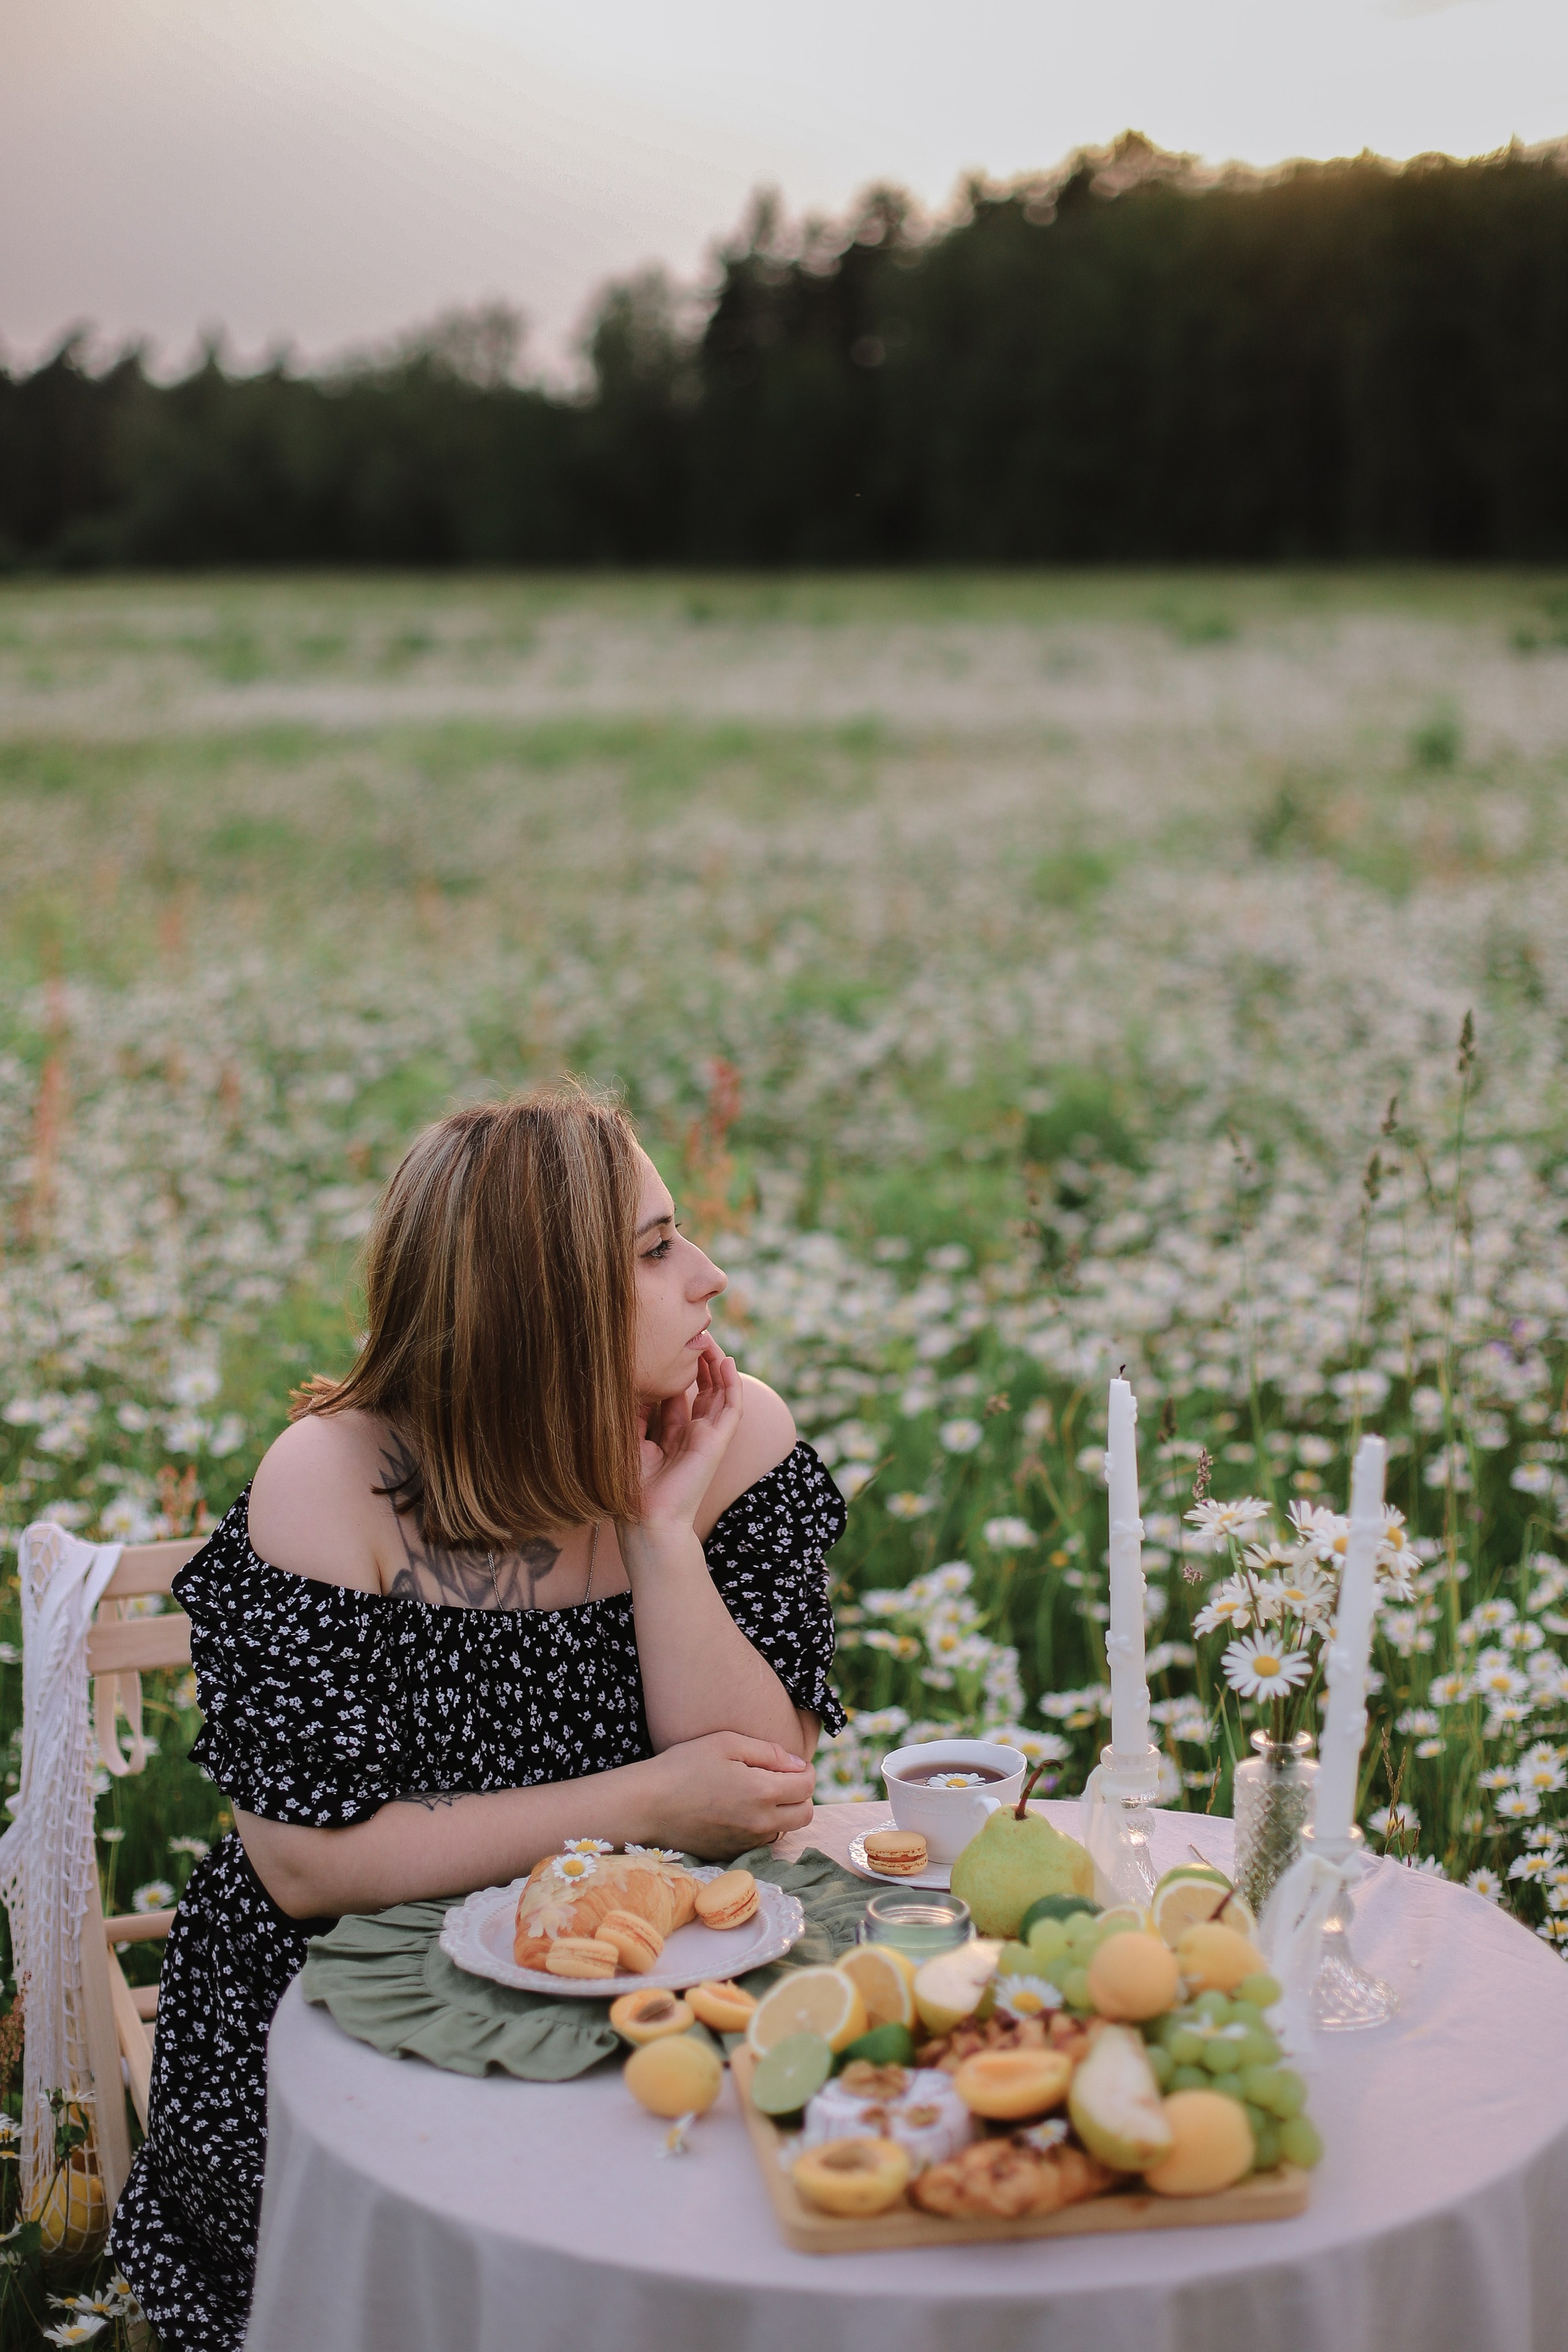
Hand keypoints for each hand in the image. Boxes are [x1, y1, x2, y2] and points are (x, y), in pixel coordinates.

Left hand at [635, 1338, 743, 1531]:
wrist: (646, 1520)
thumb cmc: (631, 1488)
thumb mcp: (627, 1439)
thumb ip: (635, 1411)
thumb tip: (634, 1379)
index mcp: (671, 1436)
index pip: (677, 1396)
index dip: (675, 1371)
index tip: (666, 1345)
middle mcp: (692, 1434)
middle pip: (702, 1389)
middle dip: (699, 1361)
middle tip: (691, 1332)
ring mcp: (707, 1437)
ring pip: (720, 1393)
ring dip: (717, 1365)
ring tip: (709, 1337)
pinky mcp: (717, 1441)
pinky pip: (731, 1407)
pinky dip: (732, 1383)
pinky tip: (727, 1361)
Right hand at [639, 1729, 814, 1859]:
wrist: (647, 1806)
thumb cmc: (683, 1767)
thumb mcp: (726, 1743)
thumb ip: (768, 1752)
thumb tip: (796, 1764)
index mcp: (763, 1793)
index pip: (807, 1786)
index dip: (805, 1770)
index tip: (793, 1763)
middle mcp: (760, 1824)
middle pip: (805, 1814)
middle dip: (801, 1795)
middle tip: (781, 1779)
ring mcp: (746, 1843)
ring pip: (784, 1829)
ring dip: (781, 1812)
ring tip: (756, 1793)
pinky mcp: (732, 1854)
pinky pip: (760, 1841)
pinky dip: (760, 1826)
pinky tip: (738, 1810)